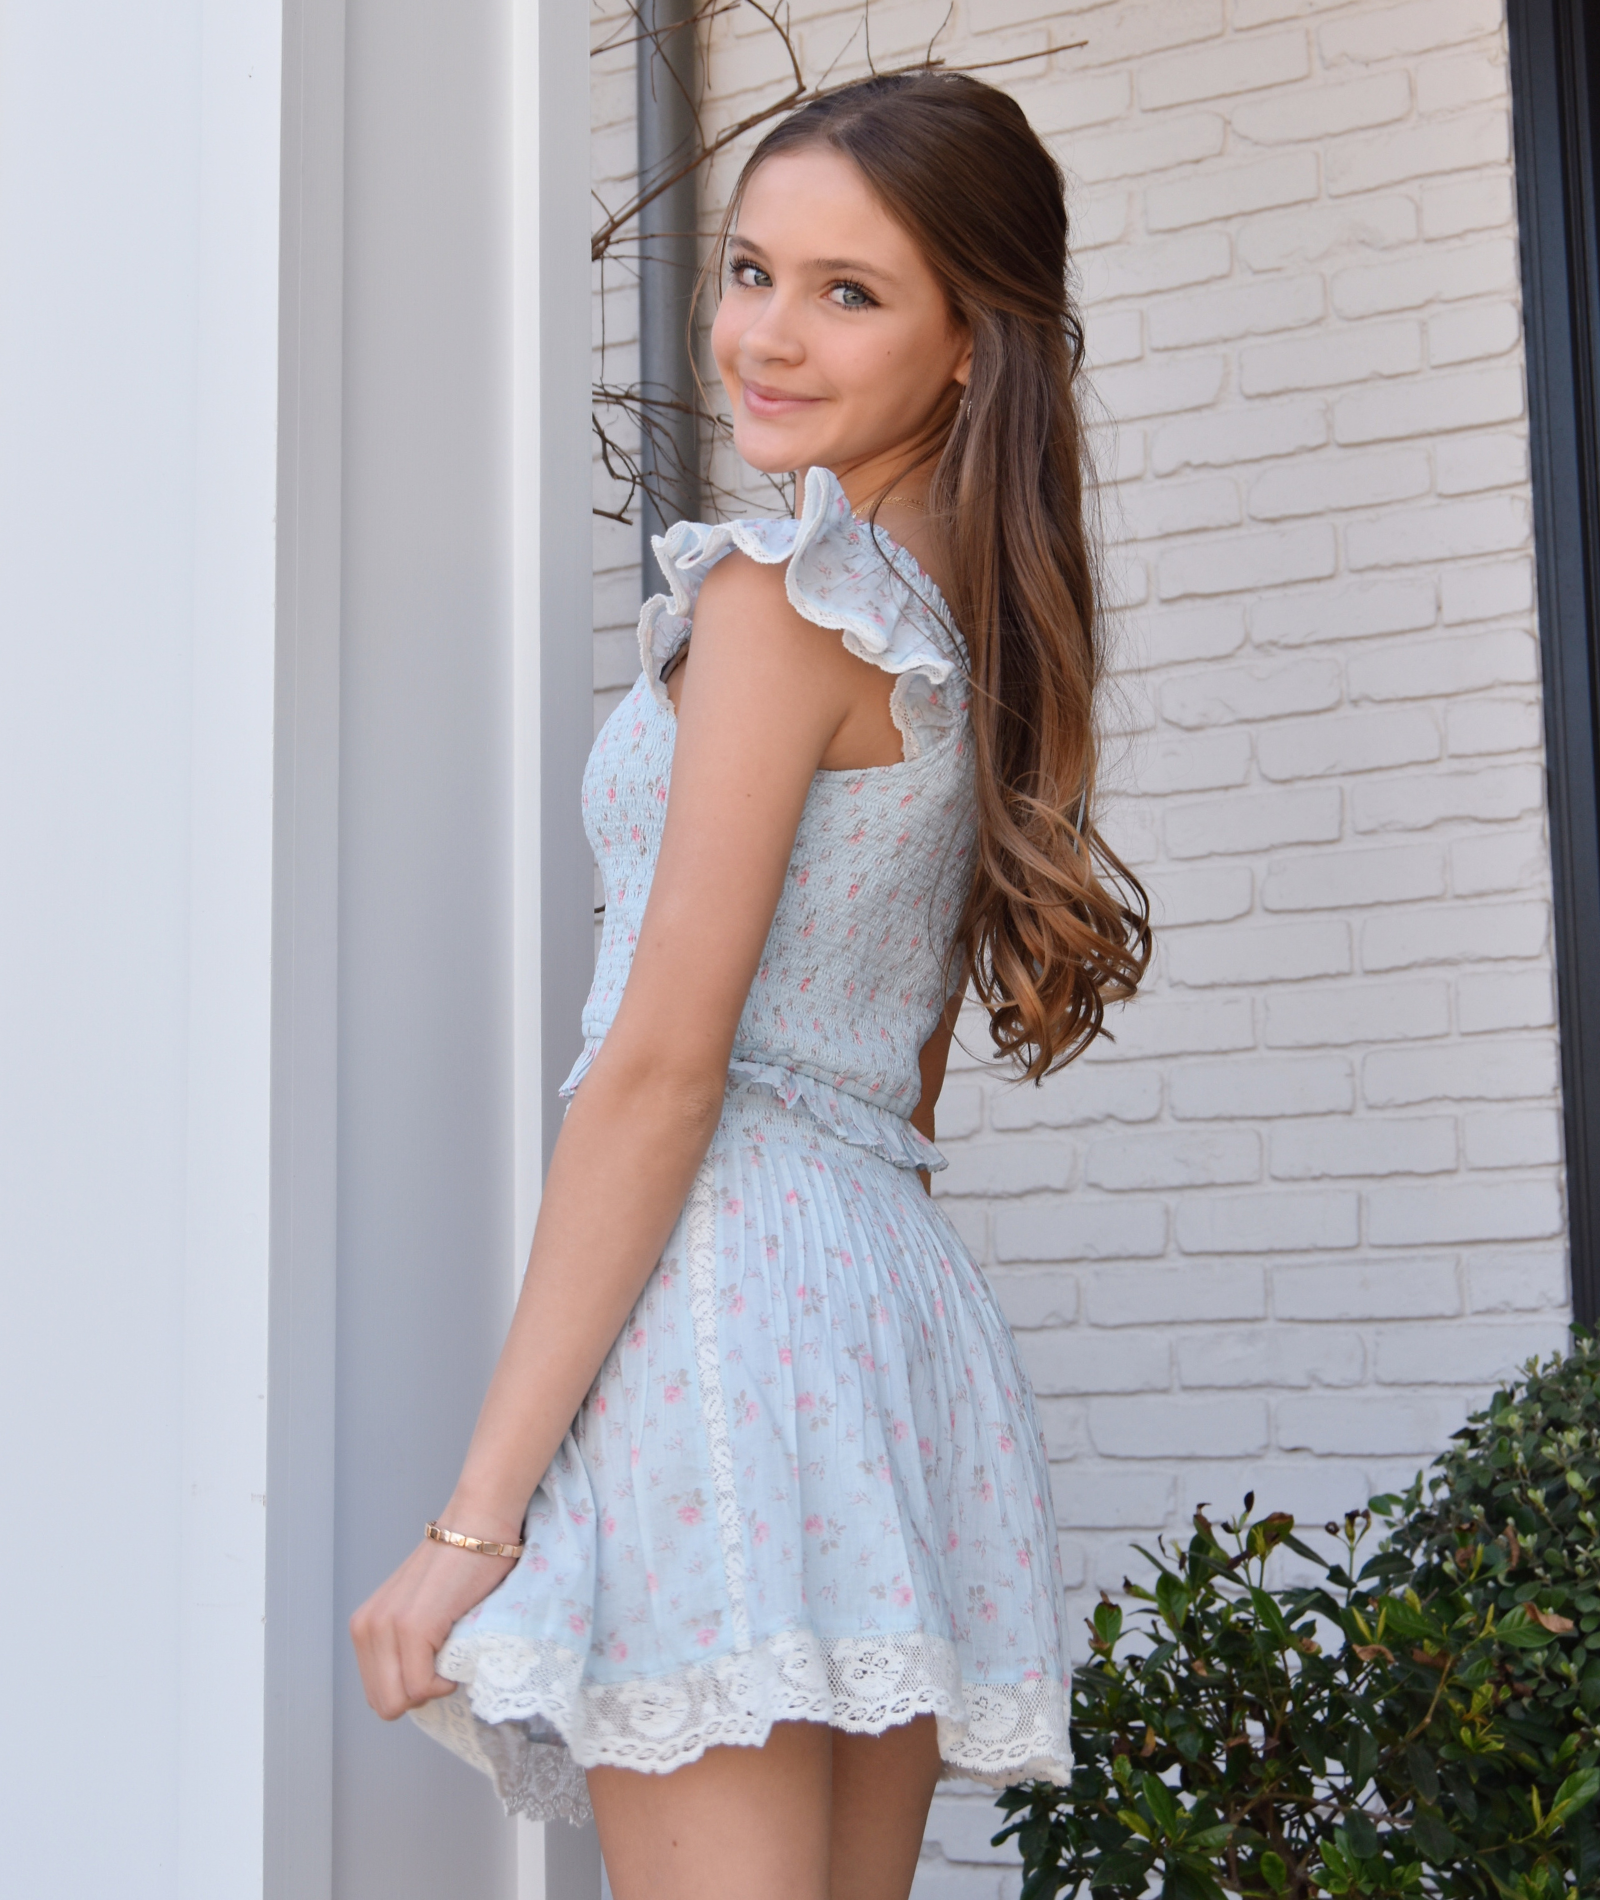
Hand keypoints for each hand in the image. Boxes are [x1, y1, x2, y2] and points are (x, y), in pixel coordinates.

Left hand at [350, 1535, 515, 1719]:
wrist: (478, 1527)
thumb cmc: (460, 1567)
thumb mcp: (415, 1609)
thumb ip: (401, 1643)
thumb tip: (412, 1688)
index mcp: (363, 1626)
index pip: (376, 1693)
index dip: (409, 1690)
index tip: (435, 1665)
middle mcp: (366, 1628)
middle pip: (384, 1704)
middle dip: (418, 1695)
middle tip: (444, 1664)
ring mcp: (388, 1627)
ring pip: (400, 1701)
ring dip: (431, 1689)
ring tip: (450, 1655)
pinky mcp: (414, 1627)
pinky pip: (422, 1686)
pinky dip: (444, 1683)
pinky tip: (458, 1652)